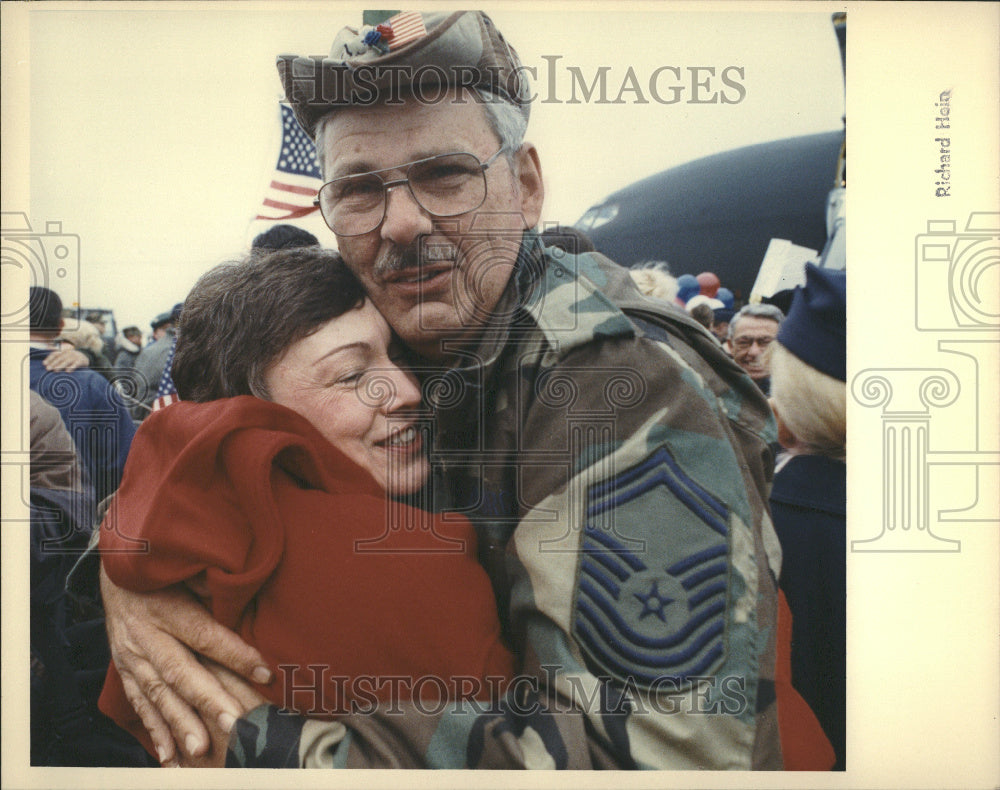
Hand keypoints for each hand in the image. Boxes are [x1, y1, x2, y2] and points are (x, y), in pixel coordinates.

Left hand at [43, 347, 89, 371]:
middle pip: (60, 358)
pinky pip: (76, 364)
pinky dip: (72, 367)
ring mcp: (75, 356)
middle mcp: (69, 353)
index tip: (44, 364)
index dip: (49, 358)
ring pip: (67, 361)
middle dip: (53, 363)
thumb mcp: (64, 356)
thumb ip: (57, 358)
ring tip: (55, 370)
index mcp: (63, 351)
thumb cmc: (72, 359)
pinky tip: (67, 371)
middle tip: (48, 369)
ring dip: (61, 365)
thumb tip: (44, 363)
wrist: (86, 357)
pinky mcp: (81, 361)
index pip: (55, 354)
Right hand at [100, 565, 272, 765]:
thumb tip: (246, 591)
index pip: (204, 634)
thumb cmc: (164, 567)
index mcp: (166, 607)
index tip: (265, 671)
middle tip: (234, 723)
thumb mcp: (186, 567)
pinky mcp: (125, 671)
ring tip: (201, 748)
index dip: (235, 653)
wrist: (117, 568)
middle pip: (180, 671)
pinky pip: (139, 705)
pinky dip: (155, 731)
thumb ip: (213, 584)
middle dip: (208, 700)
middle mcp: (146, 636)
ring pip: (158, 695)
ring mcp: (132, 657)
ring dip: (180, 724)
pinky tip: (170, 755)